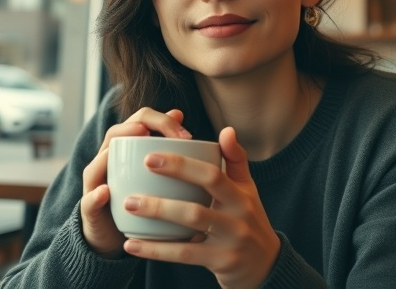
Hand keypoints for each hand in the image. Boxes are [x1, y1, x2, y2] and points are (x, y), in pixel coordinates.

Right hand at [80, 108, 191, 257]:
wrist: (114, 236)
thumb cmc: (140, 198)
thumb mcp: (157, 171)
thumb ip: (166, 145)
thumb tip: (179, 113)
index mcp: (125, 148)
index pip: (139, 120)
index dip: (162, 121)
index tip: (187, 136)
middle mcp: (105, 160)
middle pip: (116, 133)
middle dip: (139, 128)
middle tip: (165, 138)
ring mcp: (95, 184)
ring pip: (97, 163)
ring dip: (109, 156)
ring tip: (124, 154)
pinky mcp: (89, 209)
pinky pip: (89, 200)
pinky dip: (96, 195)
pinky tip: (106, 191)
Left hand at [123, 127, 280, 288]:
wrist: (266, 265)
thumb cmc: (249, 218)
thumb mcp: (247, 188)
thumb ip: (235, 159)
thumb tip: (227, 130)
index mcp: (240, 194)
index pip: (212, 174)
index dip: (182, 165)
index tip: (151, 156)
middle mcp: (237, 217)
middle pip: (198, 200)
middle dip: (165, 191)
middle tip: (135, 179)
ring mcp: (229, 241)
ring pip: (189, 225)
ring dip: (157, 214)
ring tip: (129, 205)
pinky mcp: (220, 262)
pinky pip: (184, 255)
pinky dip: (156, 250)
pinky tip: (131, 244)